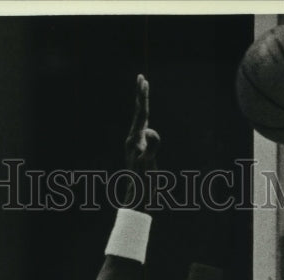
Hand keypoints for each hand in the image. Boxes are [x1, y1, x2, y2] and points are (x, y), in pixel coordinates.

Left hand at [123, 74, 159, 207]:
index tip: (143, 80)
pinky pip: (141, 130)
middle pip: (138, 113)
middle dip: (141, 95)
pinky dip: (144, 120)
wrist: (138, 196)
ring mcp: (134, 145)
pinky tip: (145, 120)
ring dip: (141, 105)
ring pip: (139, 120)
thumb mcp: (149, 163)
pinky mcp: (138, 151)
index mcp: (134, 139)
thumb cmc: (144, 181)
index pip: (141, 113)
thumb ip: (151, 146)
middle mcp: (132, 139)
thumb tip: (150, 131)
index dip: (143, 96)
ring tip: (142, 92)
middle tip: (141, 78)